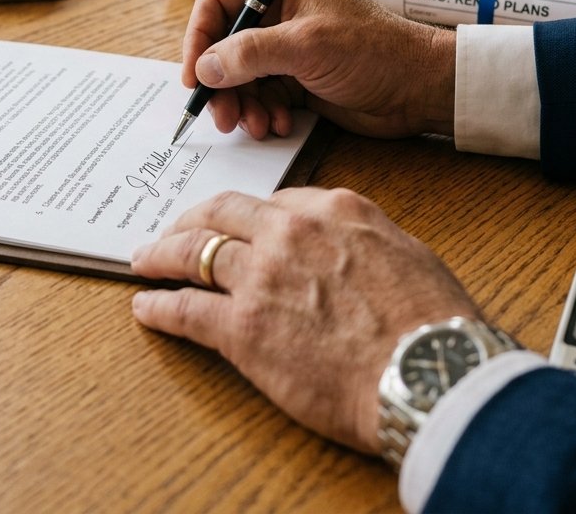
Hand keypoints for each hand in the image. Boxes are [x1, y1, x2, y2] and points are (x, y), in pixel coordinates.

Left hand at [131, 187, 480, 452]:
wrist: (429, 373)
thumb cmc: (432, 322)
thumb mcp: (405, 252)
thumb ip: (362, 237)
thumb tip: (344, 244)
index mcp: (331, 209)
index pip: (271, 202)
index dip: (245, 218)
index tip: (233, 227)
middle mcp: (288, 231)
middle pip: (221, 213)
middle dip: (189, 220)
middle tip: (171, 231)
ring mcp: (261, 276)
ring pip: (193, 252)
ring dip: (161, 255)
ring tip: (144, 260)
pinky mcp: (241, 327)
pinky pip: (186, 309)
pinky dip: (159, 308)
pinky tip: (146, 308)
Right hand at [181, 0, 455, 139]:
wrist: (420, 89)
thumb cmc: (375, 51)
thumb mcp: (307, 46)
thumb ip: (250, 54)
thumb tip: (206, 68)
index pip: (219, 3)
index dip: (200, 38)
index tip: (194, 76)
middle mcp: (281, 14)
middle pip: (225, 45)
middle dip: (220, 83)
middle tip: (220, 114)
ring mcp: (289, 49)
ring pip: (241, 77)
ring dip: (241, 104)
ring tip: (252, 125)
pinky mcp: (298, 80)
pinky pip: (262, 96)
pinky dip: (262, 113)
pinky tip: (276, 125)